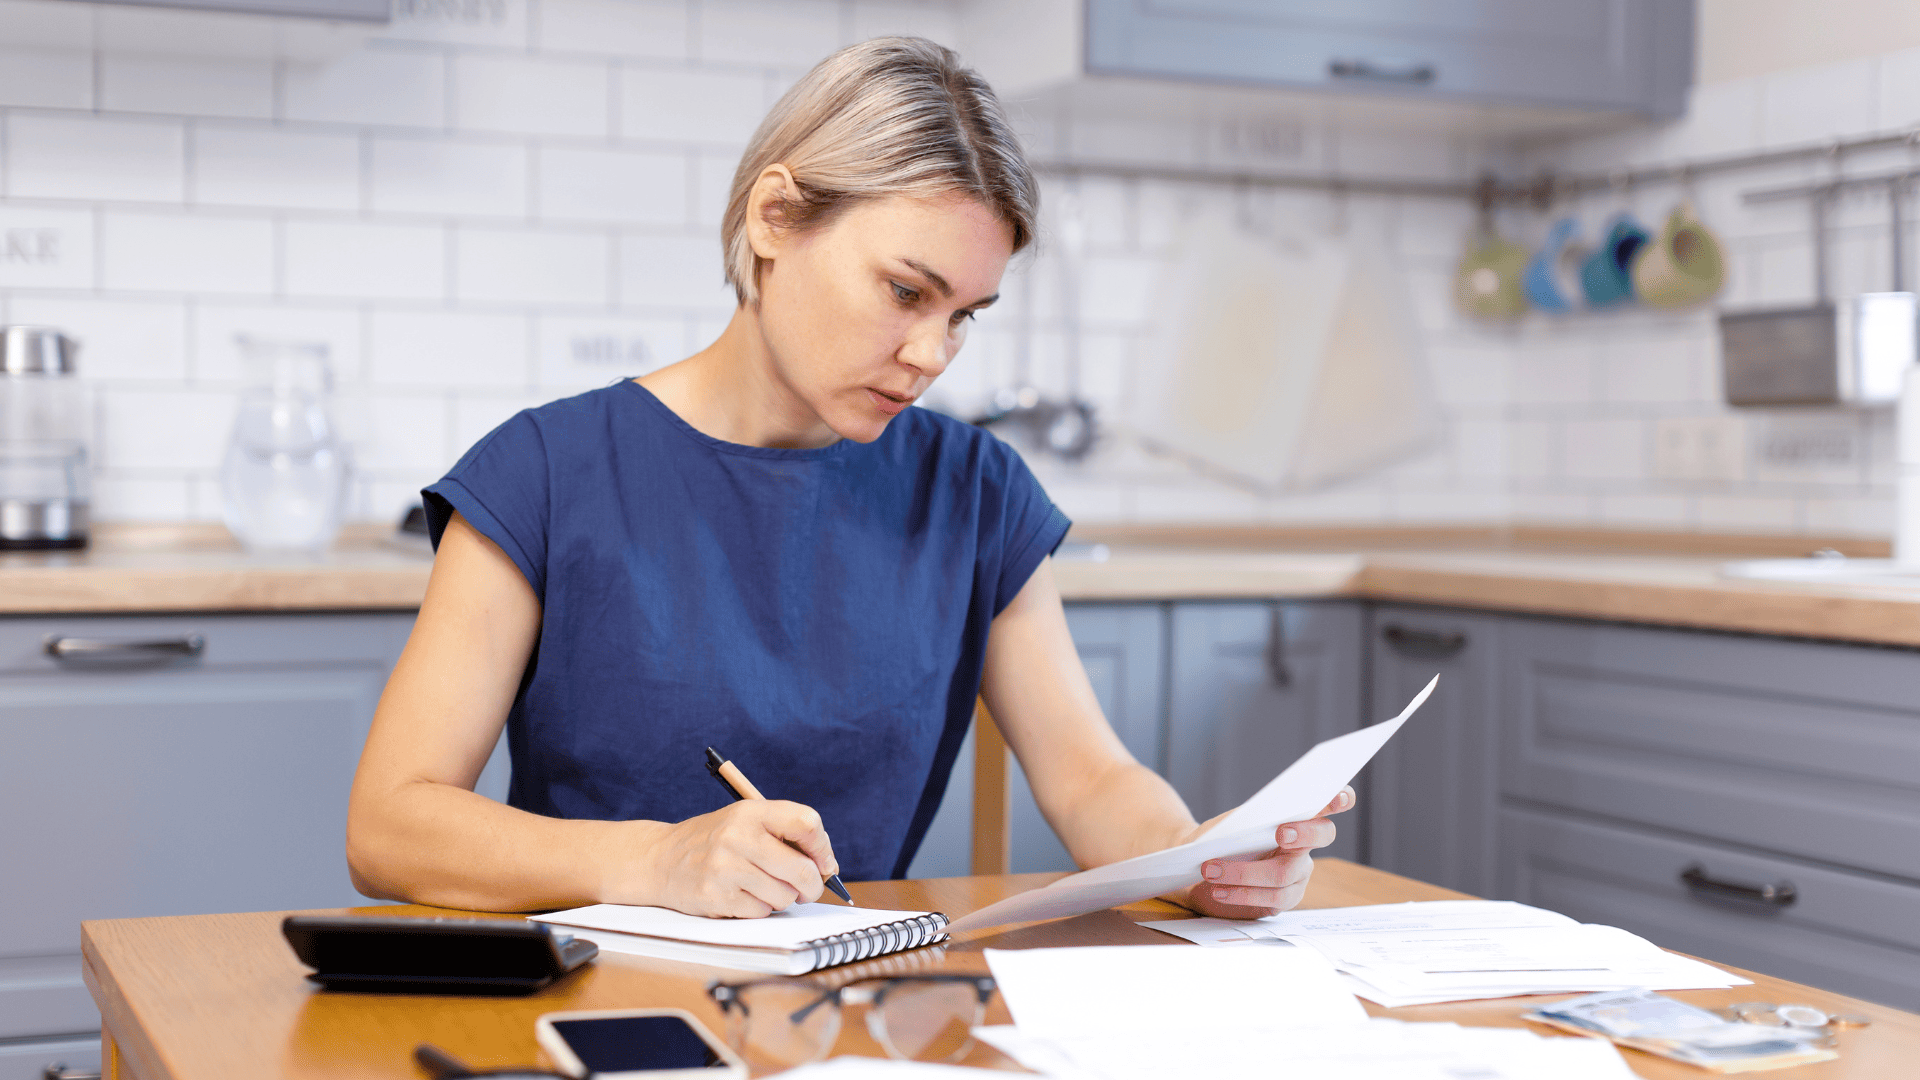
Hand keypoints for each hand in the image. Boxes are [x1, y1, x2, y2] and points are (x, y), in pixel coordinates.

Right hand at [622, 800, 840, 917]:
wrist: (661, 859)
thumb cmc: (714, 841)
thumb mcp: (745, 821)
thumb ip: (784, 835)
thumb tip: (827, 867)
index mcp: (751, 812)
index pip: (806, 823)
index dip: (823, 847)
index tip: (824, 862)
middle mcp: (738, 836)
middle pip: (801, 869)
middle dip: (812, 885)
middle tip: (807, 889)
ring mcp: (726, 868)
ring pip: (784, 896)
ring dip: (782, 898)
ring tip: (764, 888)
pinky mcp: (716, 896)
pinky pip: (761, 912)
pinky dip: (760, 909)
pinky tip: (743, 896)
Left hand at [1176, 786, 1355, 918]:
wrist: (1199, 870)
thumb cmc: (1218, 842)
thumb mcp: (1226, 825)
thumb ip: (1243, 822)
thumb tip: (1250, 823)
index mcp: (1293, 818)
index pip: (1326, 804)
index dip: (1339, 799)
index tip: (1336, 797)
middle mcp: (1304, 844)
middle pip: (1322, 835)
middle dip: (1304, 832)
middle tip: (1282, 833)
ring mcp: (1299, 873)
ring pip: (1284, 873)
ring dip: (1244, 872)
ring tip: (1212, 871)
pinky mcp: (1286, 899)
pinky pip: (1273, 898)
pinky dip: (1242, 893)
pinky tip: (1220, 891)